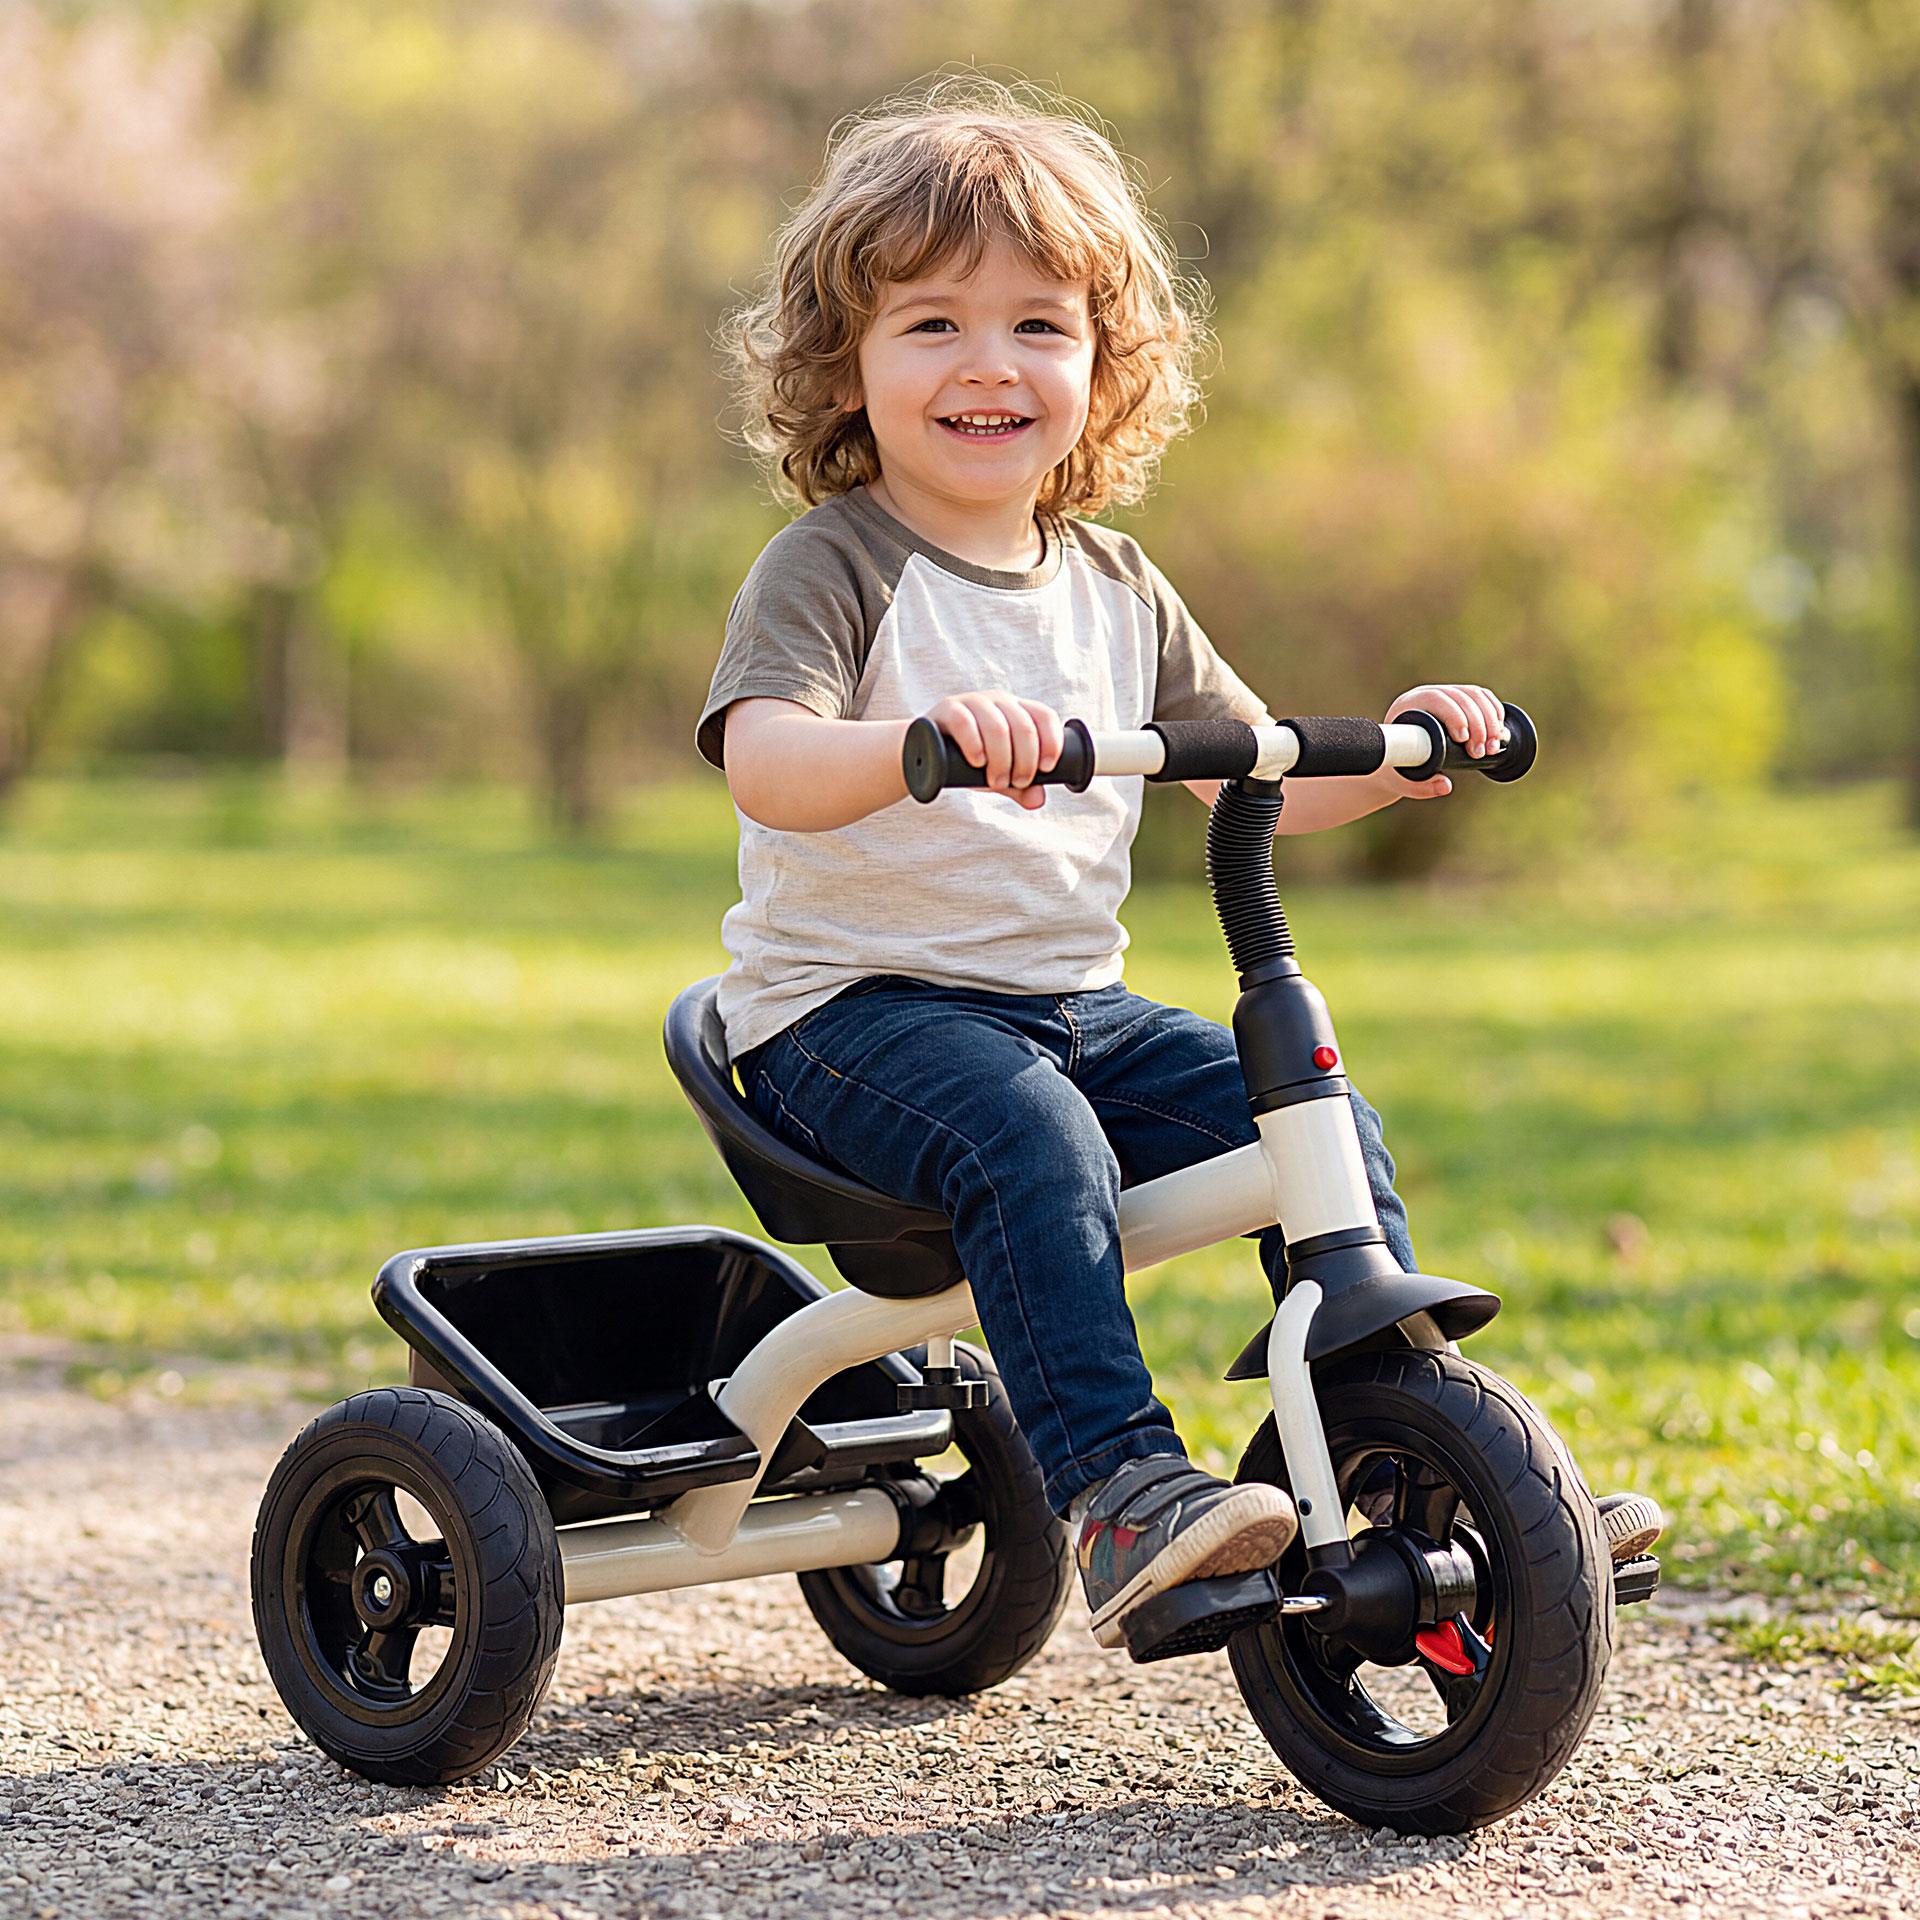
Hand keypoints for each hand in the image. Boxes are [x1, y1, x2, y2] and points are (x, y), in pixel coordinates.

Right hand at [922, 691, 1063, 808]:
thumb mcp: (998, 773)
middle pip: (1024, 726)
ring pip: (998, 727)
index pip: (1044, 716)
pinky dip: (975, 745)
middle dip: (1025, 761)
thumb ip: (1019, 788)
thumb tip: (1038, 800)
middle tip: (1017, 783)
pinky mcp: (948, 709)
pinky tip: (977, 762)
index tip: (1046, 769)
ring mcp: (973, 701)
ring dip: (1002, 760)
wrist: (925, 752)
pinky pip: (965, 722)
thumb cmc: (968, 760)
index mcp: (1017, 711)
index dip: (1052, 741)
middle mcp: (999, 701)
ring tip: (995, 782)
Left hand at [1384, 682, 1508, 800]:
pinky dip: (1494, 712)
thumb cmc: (1397, 769)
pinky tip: (1498, 732)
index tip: (1463, 740)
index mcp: (1407, 706)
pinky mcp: (1459, 699)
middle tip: (1481, 753)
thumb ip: (1423, 787)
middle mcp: (1426, 694)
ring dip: (1490, 720)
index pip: (1434, 699)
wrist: (1396, 761)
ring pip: (1475, 696)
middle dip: (1478, 724)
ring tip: (1492, 748)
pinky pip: (1482, 697)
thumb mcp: (1405, 781)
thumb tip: (1446, 786)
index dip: (1454, 715)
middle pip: (1460, 697)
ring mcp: (1444, 694)